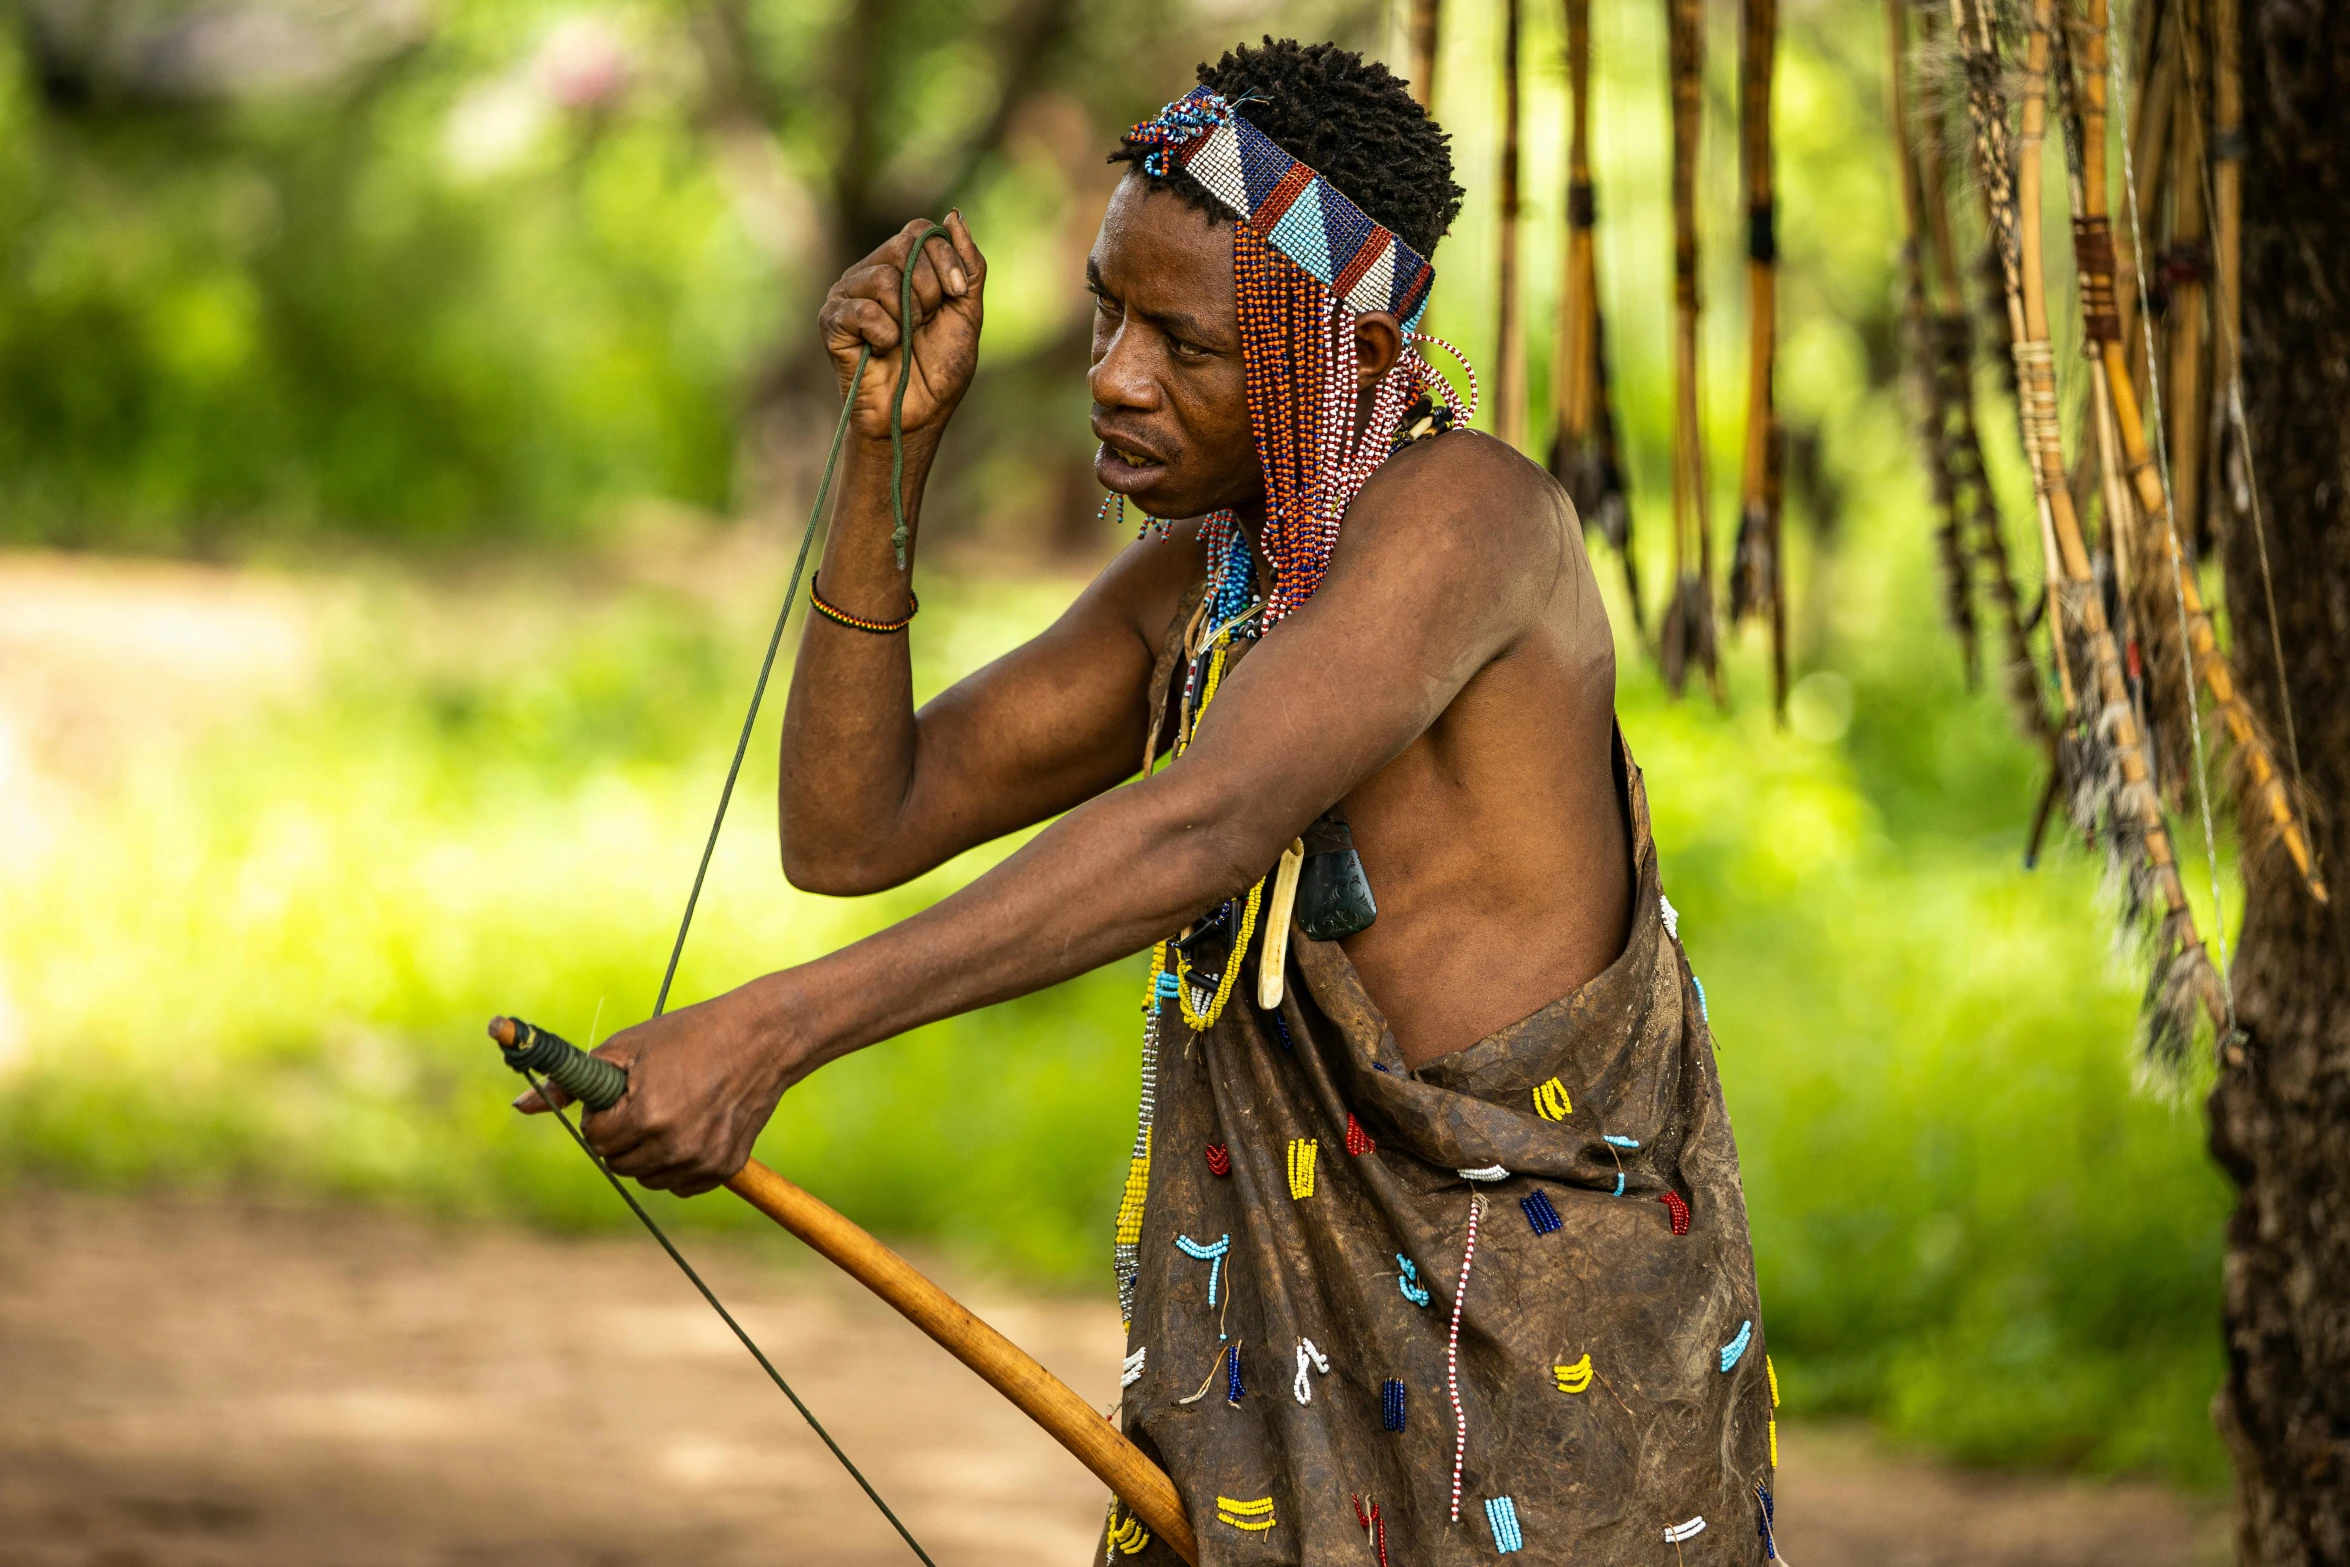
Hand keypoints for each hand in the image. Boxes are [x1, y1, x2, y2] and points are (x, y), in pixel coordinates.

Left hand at [512, 976, 806, 1196]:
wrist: (762, 1039)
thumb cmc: (690, 1035)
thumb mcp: (627, 1047)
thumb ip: (573, 1082)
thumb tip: (520, 1106)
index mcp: (645, 1114)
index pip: (597, 1138)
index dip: (604, 1115)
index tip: (622, 1095)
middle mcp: (674, 1145)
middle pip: (618, 1163)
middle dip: (621, 1136)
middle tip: (646, 1102)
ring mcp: (701, 1161)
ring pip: (646, 1177)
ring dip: (647, 1153)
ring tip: (671, 1112)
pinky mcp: (724, 1169)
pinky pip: (678, 1184)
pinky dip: (676, 1164)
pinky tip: (692, 1129)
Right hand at [818, 212, 986, 442]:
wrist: (917, 417)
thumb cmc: (939, 369)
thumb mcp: (966, 312)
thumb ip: (968, 265)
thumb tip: (954, 215)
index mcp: (902, 268)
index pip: (919, 230)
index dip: (944, 258)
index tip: (958, 294)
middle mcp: (871, 273)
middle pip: (903, 247)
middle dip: (928, 291)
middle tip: (923, 325)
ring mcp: (847, 295)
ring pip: (884, 278)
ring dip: (907, 316)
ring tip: (902, 340)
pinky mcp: (831, 321)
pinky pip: (862, 309)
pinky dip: (884, 334)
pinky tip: (882, 350)